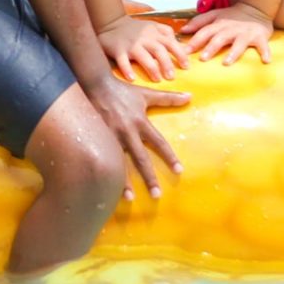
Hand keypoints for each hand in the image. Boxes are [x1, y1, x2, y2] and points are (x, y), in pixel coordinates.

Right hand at [84, 78, 189, 200]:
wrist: (94, 84)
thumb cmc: (122, 91)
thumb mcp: (146, 94)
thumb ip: (168, 98)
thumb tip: (190, 97)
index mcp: (140, 122)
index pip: (158, 143)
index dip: (169, 156)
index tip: (179, 170)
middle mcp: (127, 132)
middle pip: (140, 159)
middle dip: (149, 177)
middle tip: (157, 195)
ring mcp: (111, 137)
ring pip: (120, 163)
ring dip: (124, 182)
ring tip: (130, 198)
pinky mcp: (97, 139)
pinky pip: (104, 159)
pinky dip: (106, 172)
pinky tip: (106, 186)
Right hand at [98, 18, 188, 82]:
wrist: (111, 22)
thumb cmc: (135, 29)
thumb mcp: (153, 26)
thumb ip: (166, 34)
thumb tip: (182, 46)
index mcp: (154, 33)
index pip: (171, 43)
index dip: (180, 54)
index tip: (186, 66)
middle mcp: (144, 38)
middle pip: (159, 50)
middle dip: (167, 63)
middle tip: (172, 77)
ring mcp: (131, 44)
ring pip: (143, 56)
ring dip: (151, 68)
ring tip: (157, 79)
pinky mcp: (118, 49)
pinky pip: (123, 60)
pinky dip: (127, 69)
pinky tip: (132, 79)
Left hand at [179, 4, 274, 64]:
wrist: (255, 8)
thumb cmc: (232, 16)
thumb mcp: (214, 15)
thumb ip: (199, 22)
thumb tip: (182, 30)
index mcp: (219, 24)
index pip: (205, 32)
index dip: (195, 41)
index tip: (185, 51)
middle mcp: (231, 29)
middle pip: (220, 38)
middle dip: (211, 47)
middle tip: (203, 58)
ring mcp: (246, 33)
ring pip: (239, 43)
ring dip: (233, 53)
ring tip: (227, 63)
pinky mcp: (260, 37)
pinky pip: (263, 45)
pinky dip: (265, 52)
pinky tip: (266, 60)